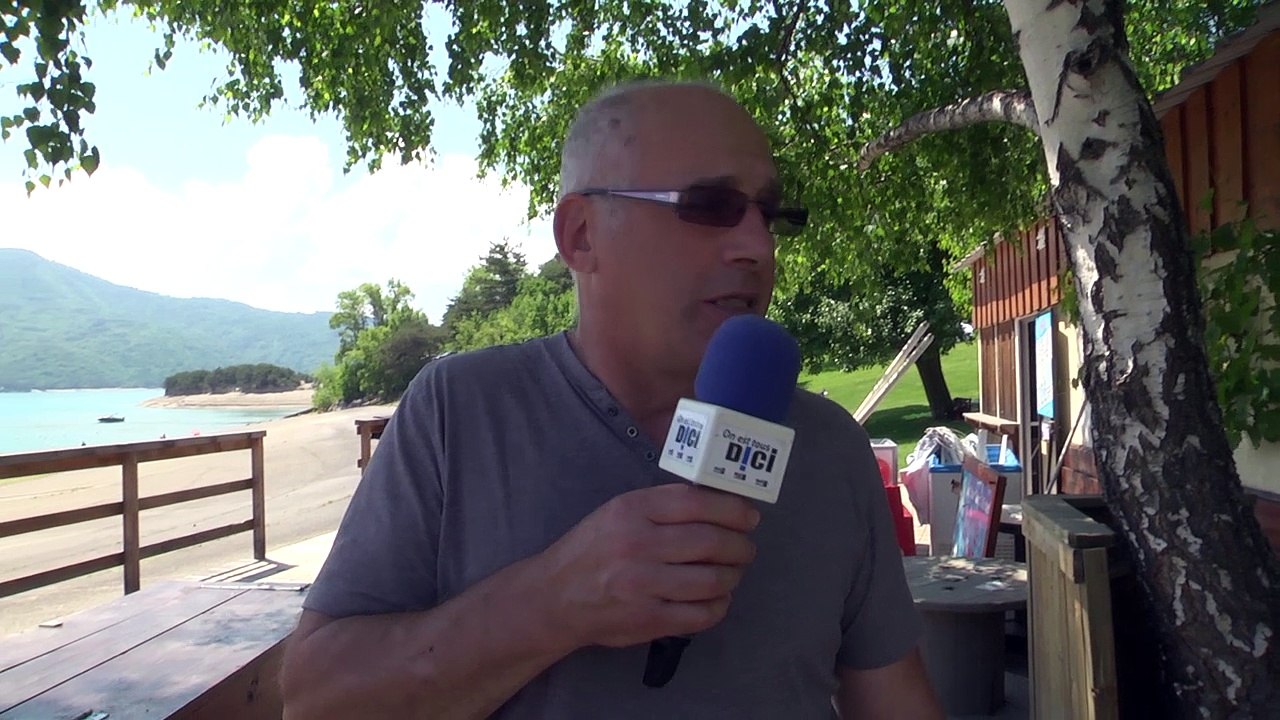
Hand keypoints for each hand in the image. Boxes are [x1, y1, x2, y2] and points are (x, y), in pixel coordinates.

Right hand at [537, 482, 759, 649]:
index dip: (731, 509)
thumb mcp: (617, 512)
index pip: (695, 503)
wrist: (555, 598)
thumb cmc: (593, 549)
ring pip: (712, 580)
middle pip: (710, 541)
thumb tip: (720, 504)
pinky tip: (717, 599)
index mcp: (630, 511)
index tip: (750, 517)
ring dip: (733, 577)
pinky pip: (701, 614)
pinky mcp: (648, 620)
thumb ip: (662, 507)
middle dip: (740, 546)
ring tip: (732, 574)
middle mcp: (637, 545)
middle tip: (746, 549)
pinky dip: (719, 606)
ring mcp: (643, 586)